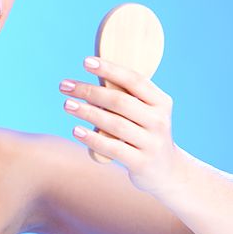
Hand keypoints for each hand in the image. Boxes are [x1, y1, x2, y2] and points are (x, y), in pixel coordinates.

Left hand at [59, 56, 183, 196]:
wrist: (167, 171)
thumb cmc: (145, 134)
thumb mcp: (145, 113)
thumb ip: (125, 98)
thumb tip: (90, 75)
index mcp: (161, 102)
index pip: (134, 80)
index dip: (109, 69)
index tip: (85, 62)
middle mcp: (159, 121)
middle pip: (120, 101)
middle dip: (89, 91)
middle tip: (65, 86)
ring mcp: (151, 143)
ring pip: (115, 124)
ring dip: (87, 112)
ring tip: (67, 104)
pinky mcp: (141, 163)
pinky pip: (112, 148)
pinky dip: (92, 138)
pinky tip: (76, 130)